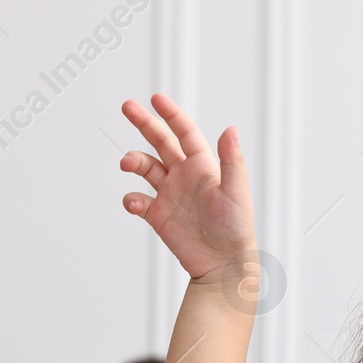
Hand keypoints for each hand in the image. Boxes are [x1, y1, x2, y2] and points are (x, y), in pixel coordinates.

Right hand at [118, 93, 256, 281]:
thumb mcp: (236, 192)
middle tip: (127, 106)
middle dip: (144, 123)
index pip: (184, 132)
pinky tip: (134, 204)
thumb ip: (231, 161)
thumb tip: (231, 129)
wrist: (223, 264)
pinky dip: (130, 199)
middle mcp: (184, 176)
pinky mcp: (158, 215)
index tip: (155, 98)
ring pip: (145, 167)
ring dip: (134, 161)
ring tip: (127, 163)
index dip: (171, 114)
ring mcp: (169, 194)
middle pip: (160, 141)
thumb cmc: (236, 228)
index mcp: (203, 166)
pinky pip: (137, 200)